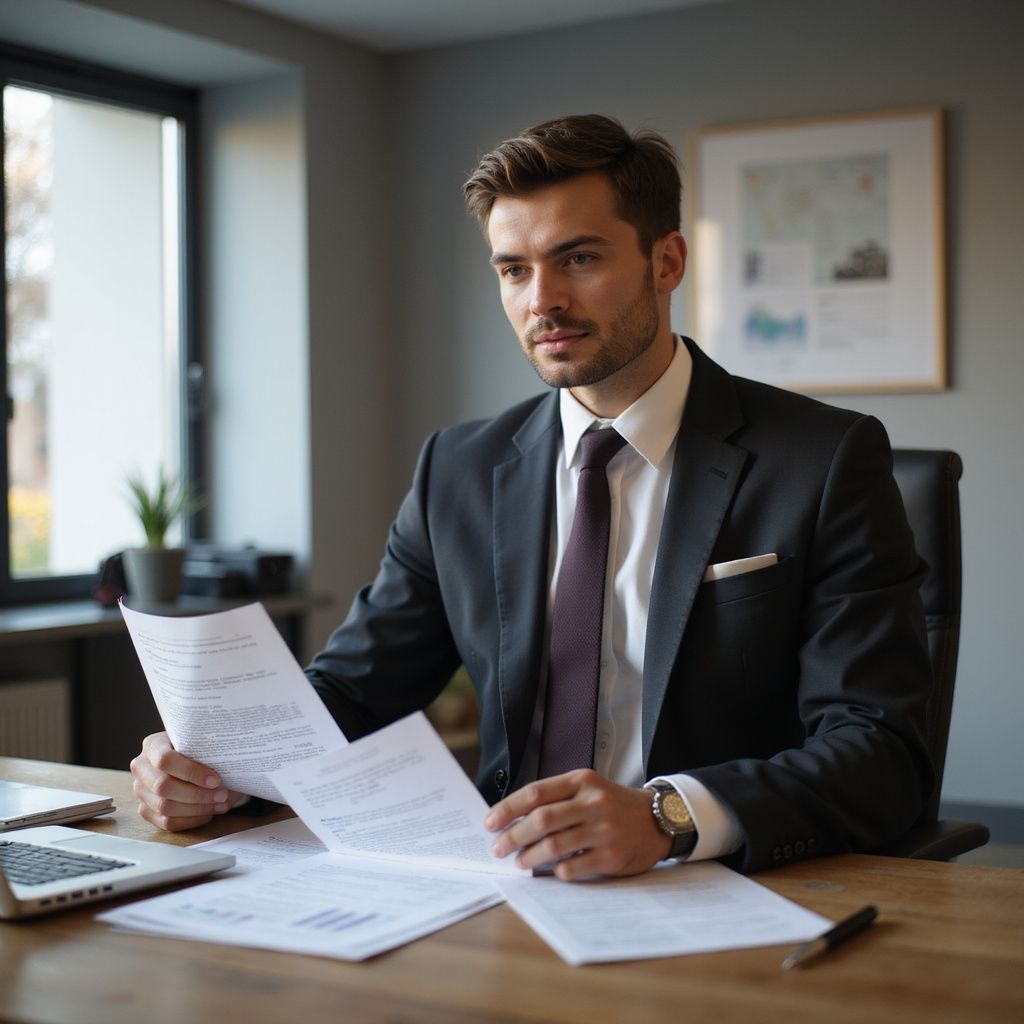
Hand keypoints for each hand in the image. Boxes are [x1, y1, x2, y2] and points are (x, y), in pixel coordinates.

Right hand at [130, 732, 242, 831]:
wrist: (193, 759)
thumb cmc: (200, 749)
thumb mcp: (202, 742)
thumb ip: (209, 749)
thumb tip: (232, 764)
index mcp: (153, 745)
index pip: (165, 760)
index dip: (191, 772)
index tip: (216, 779)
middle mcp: (141, 768)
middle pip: (164, 787)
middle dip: (197, 794)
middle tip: (222, 794)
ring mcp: (140, 790)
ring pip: (165, 807)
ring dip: (197, 809)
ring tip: (220, 804)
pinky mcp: (146, 810)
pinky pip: (167, 822)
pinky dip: (191, 820)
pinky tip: (208, 813)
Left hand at [484, 769, 670, 879]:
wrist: (657, 820)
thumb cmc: (611, 805)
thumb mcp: (586, 789)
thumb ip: (555, 799)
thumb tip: (511, 819)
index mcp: (581, 781)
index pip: (535, 792)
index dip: (507, 809)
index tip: (490, 823)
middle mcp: (593, 802)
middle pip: (541, 820)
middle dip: (512, 836)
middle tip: (498, 848)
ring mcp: (604, 829)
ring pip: (554, 845)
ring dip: (529, 857)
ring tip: (519, 862)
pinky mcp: (613, 856)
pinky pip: (573, 867)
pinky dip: (556, 870)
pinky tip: (552, 870)